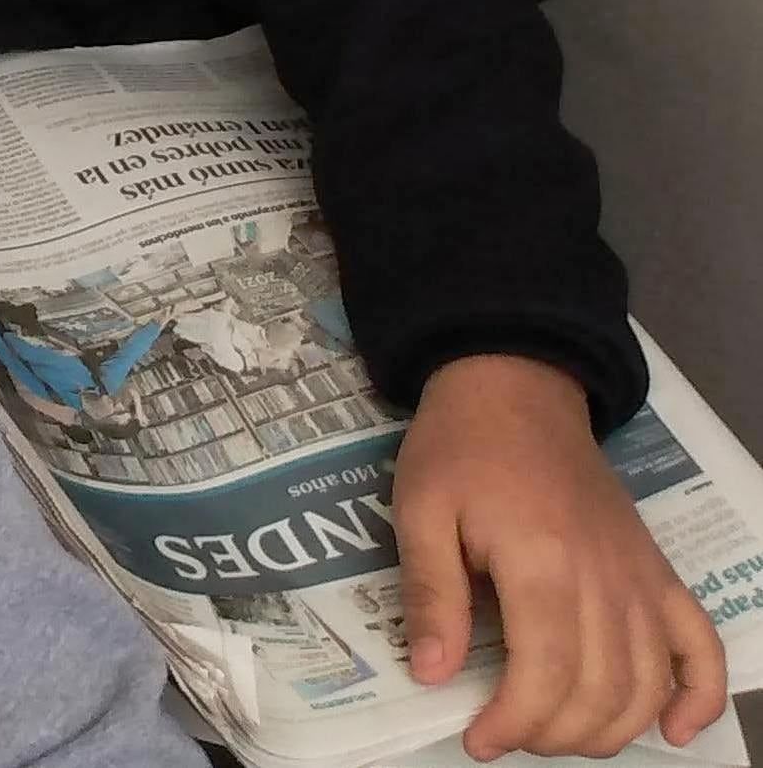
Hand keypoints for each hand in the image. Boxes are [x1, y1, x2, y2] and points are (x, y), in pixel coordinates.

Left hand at [393, 352, 727, 756]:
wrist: (515, 388)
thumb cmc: (459, 449)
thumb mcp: (419, 510)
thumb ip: (429, 593)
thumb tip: (432, 675)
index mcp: (542, 563)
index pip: (545, 674)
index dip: (514, 723)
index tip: (478, 741)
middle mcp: (606, 580)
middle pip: (600, 691)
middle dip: (552, 734)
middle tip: (506, 734)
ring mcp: (641, 578)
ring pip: (648, 684)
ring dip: (608, 729)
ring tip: (556, 733)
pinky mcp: (659, 573)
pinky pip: (702, 646)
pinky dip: (699, 697)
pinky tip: (673, 730)